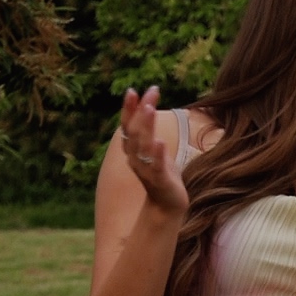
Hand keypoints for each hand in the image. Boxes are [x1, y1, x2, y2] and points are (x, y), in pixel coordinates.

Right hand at [117, 86, 187, 214]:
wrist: (167, 204)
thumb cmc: (161, 173)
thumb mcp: (153, 148)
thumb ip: (147, 130)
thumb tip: (147, 104)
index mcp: (133, 150)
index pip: (128, 126)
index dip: (128, 109)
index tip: (133, 91)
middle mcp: (135, 158)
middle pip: (135, 131)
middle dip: (141, 111)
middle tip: (149, 93)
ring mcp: (146, 169)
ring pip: (143, 146)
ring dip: (146, 126)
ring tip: (150, 109)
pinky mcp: (160, 181)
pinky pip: (156, 166)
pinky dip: (157, 154)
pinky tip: (160, 142)